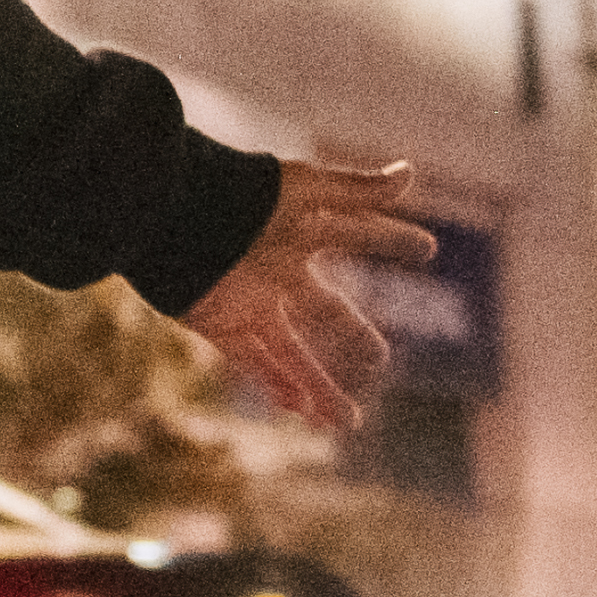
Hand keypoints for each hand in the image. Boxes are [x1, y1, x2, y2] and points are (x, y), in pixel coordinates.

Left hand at [186, 158, 431, 436]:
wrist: (168, 212)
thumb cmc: (238, 194)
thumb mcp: (304, 190)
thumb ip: (356, 190)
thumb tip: (411, 174)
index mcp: (301, 231)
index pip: (359, 234)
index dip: (391, 237)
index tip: (427, 247)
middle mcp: (279, 270)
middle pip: (328, 311)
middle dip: (353, 334)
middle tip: (380, 358)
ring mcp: (250, 301)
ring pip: (292, 353)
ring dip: (320, 386)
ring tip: (349, 422)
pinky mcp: (220, 324)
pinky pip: (252, 363)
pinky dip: (277, 386)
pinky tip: (302, 410)